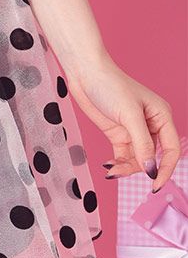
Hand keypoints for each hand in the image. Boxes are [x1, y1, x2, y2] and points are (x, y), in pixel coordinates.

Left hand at [65, 57, 180, 191]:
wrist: (84, 72)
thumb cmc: (110, 85)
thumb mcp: (129, 115)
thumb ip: (142, 143)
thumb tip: (151, 170)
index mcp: (162, 116)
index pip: (171, 150)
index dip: (166, 169)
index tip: (155, 185)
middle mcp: (150, 125)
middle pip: (153, 157)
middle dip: (139, 168)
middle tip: (120, 172)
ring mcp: (133, 130)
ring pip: (137, 159)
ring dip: (126, 167)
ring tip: (111, 169)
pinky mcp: (118, 132)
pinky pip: (123, 155)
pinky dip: (118, 163)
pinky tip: (108, 165)